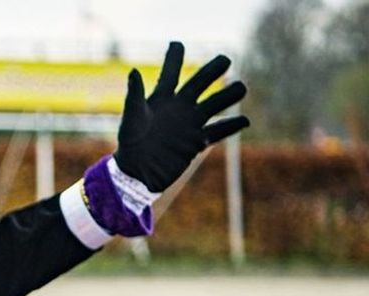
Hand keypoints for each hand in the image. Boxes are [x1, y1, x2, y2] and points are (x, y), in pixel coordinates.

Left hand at [113, 42, 249, 191]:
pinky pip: (217, 132)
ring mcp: (189, 125)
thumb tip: (133, 71)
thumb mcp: (131, 118)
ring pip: (214, 105)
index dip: (174, 58)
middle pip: (200, 84)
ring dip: (228, 97)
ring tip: (242, 87)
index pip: (170, 73)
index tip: (176, 44)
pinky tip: (245, 121)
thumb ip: (134, 95)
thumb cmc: (130, 145)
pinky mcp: (195, 143)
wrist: (136, 173)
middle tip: (225, 60)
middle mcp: (178, 108)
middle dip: (212, 71)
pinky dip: (231, 126)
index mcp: (161, 99)